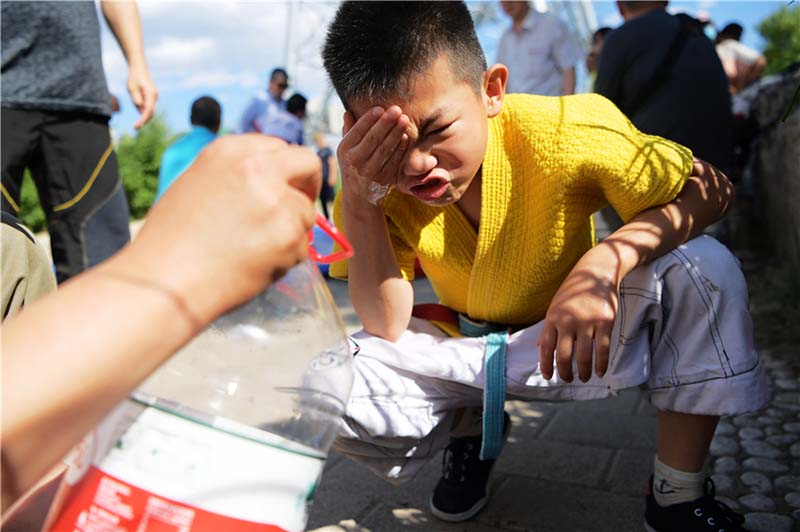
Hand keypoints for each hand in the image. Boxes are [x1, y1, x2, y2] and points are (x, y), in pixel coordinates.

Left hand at [128, 63, 157, 127]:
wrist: (138, 68)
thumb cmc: (134, 77)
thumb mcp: (132, 88)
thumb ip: (136, 98)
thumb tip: (140, 108)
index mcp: (151, 94)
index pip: (148, 110)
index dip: (143, 119)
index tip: (137, 126)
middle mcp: (155, 97)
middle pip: (151, 113)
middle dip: (144, 121)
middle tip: (135, 127)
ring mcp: (154, 97)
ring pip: (149, 110)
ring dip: (142, 114)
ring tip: (134, 112)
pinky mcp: (151, 98)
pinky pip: (147, 106)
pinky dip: (141, 110)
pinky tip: (136, 101)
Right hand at [128, 135, 320, 321]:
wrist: (164, 282)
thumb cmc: (172, 242)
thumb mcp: (198, 185)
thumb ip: (239, 177)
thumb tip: (272, 185)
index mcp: (230, 151)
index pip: (280, 148)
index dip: (286, 171)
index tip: (286, 186)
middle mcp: (258, 167)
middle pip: (308, 164)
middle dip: (308, 186)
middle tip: (297, 209)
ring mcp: (277, 200)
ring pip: (306, 214)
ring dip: (291, 233)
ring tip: (253, 251)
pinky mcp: (289, 234)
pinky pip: (302, 247)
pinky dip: (286, 259)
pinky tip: (253, 266)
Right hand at [337, 106, 408, 203]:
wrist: (359, 195)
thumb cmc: (353, 164)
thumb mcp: (346, 149)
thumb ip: (349, 130)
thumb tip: (348, 112)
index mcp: (345, 150)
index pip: (358, 131)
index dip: (369, 119)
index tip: (380, 108)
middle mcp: (356, 161)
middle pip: (373, 139)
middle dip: (386, 123)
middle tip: (396, 109)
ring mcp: (371, 171)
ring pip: (385, 149)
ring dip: (396, 133)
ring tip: (404, 119)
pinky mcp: (385, 178)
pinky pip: (394, 160)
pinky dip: (400, 148)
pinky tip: (406, 137)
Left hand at [538, 245, 620, 382]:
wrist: (596, 272)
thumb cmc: (574, 291)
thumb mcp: (556, 306)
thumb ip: (548, 327)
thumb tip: (538, 346)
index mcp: (553, 318)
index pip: (546, 347)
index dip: (546, 364)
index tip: (548, 376)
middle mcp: (568, 321)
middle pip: (564, 355)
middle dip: (565, 372)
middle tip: (568, 379)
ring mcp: (587, 321)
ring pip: (584, 356)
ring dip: (584, 371)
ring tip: (584, 378)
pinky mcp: (605, 322)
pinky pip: (602, 349)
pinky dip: (601, 364)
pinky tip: (600, 372)